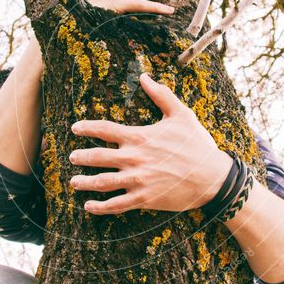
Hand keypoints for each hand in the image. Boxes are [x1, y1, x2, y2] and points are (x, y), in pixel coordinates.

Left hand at [69, 73, 231, 213]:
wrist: (212, 177)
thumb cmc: (197, 144)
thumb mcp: (181, 114)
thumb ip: (161, 95)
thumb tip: (145, 76)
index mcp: (139, 137)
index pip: (105, 129)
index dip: (87, 127)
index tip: (75, 128)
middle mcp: (134, 159)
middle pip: (98, 157)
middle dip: (81, 157)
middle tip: (71, 157)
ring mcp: (137, 180)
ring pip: (102, 183)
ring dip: (85, 183)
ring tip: (74, 182)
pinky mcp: (144, 199)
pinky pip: (116, 205)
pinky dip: (100, 207)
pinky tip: (89, 206)